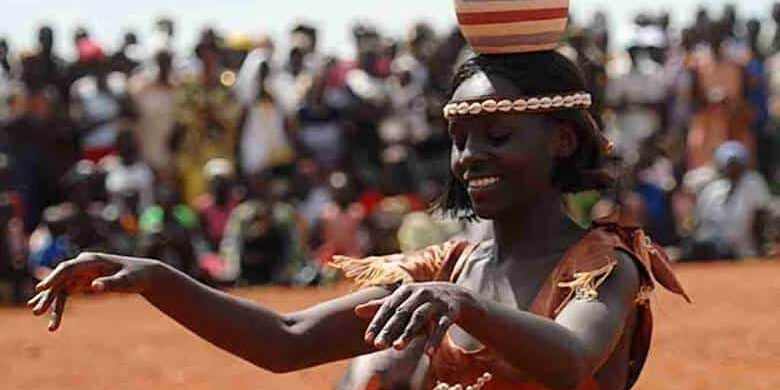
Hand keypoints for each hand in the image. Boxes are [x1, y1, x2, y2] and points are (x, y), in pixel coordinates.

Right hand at [27, 252, 161, 331]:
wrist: (144, 275)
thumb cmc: (136, 276)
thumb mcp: (126, 281)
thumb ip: (111, 283)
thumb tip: (95, 286)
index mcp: (92, 261)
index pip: (67, 268)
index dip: (53, 277)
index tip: (41, 288)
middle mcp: (83, 265)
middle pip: (60, 279)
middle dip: (48, 295)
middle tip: (37, 311)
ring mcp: (82, 273)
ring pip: (61, 288)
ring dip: (50, 301)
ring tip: (38, 315)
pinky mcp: (83, 281)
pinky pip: (66, 293)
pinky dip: (57, 303)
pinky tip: (46, 314)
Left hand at [354, 282, 472, 354]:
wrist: (455, 295)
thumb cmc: (422, 300)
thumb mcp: (403, 300)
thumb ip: (381, 306)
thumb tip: (356, 310)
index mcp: (406, 290)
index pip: (388, 307)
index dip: (377, 323)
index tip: (368, 340)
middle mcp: (420, 293)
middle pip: (402, 313)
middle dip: (389, 329)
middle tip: (378, 346)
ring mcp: (436, 302)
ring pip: (420, 318)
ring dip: (408, 333)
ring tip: (397, 348)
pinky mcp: (450, 312)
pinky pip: (442, 327)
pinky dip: (435, 340)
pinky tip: (428, 354)